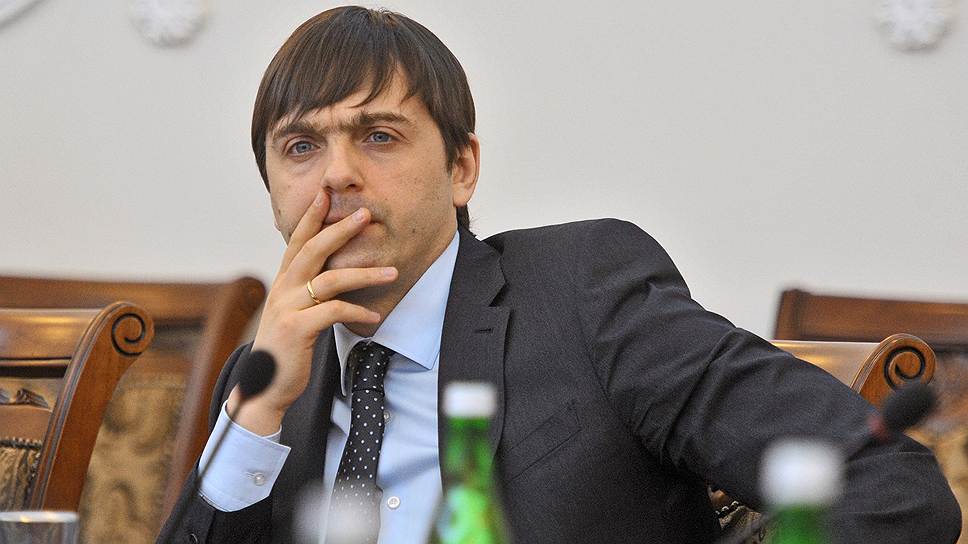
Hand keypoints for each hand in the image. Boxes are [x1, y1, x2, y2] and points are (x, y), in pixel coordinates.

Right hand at [228, 189, 397, 434]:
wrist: (264, 386)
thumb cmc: (286, 348)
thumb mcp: (294, 312)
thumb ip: (307, 291)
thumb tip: (331, 275)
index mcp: (283, 282)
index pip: (297, 241)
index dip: (311, 217)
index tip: (326, 195)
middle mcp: (282, 289)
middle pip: (313, 250)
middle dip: (341, 230)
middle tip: (366, 215)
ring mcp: (288, 308)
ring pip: (330, 280)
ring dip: (365, 274)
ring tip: (392, 272)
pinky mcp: (297, 329)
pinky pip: (334, 313)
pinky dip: (358, 312)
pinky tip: (375, 316)